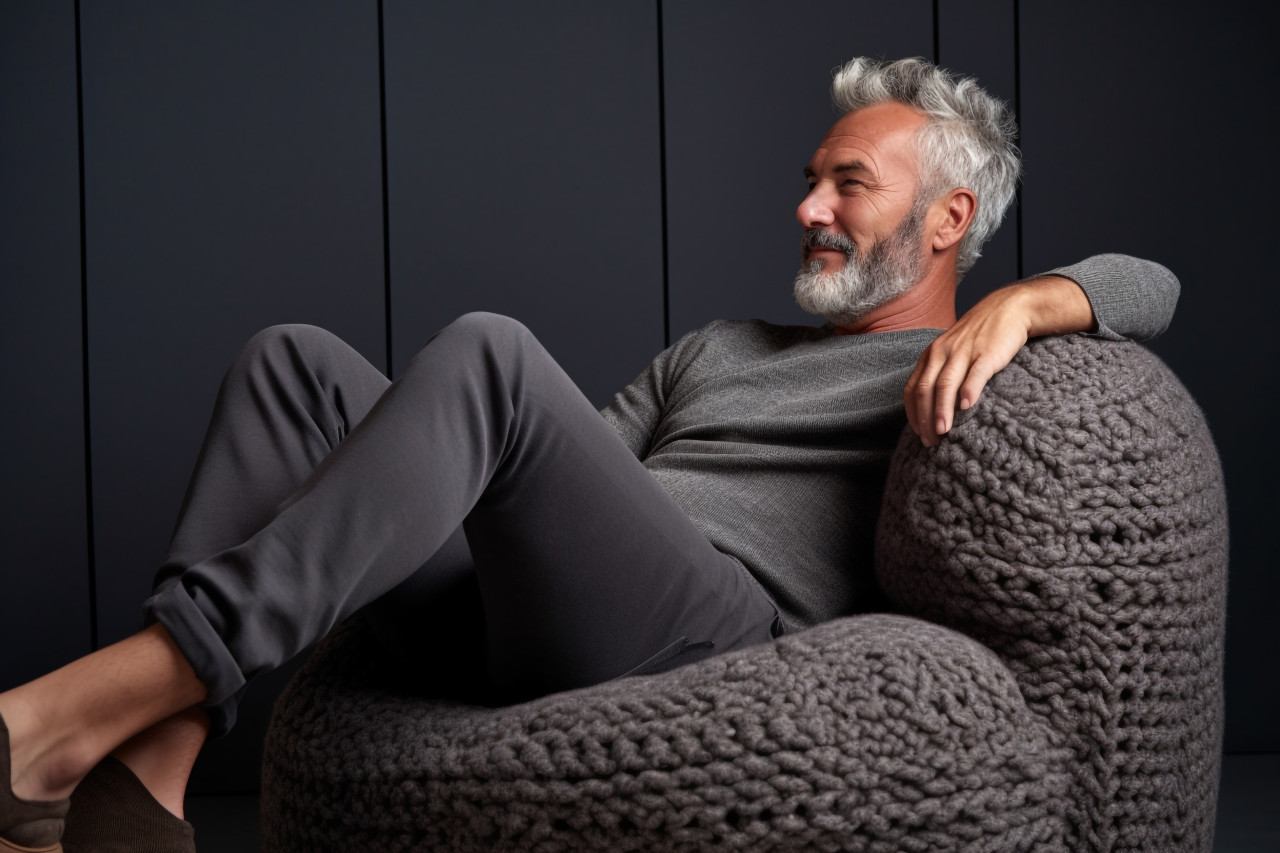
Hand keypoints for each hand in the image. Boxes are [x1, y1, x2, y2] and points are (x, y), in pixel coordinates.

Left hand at [904, 275, 1093, 445]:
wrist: (1008, 308)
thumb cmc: (980, 336)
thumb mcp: (953, 352)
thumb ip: (941, 374)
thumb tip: (934, 408)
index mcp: (931, 355)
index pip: (913, 388)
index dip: (913, 413)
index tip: (918, 434)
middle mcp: (942, 353)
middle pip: (925, 389)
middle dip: (924, 418)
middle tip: (929, 442)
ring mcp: (964, 352)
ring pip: (945, 384)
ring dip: (941, 410)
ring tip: (942, 431)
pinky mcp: (987, 352)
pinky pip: (975, 372)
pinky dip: (969, 390)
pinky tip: (967, 407)